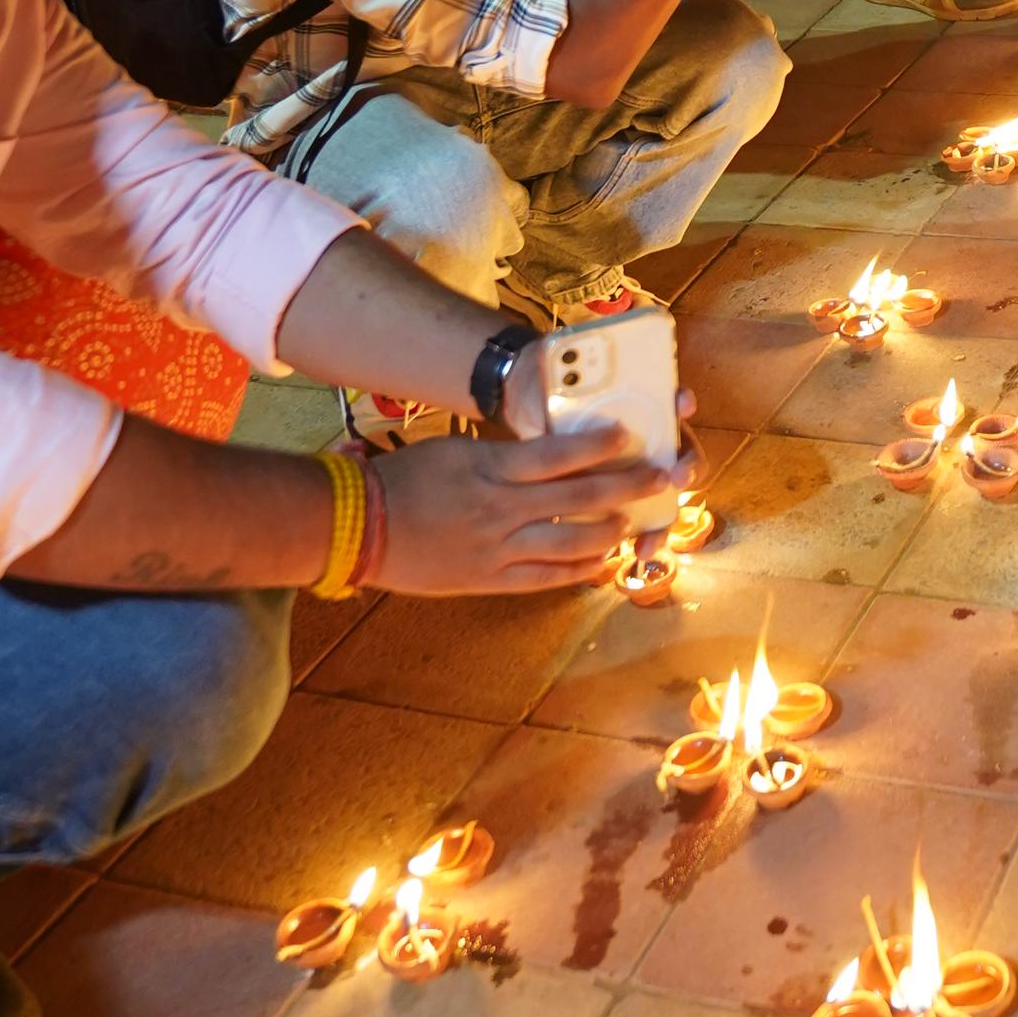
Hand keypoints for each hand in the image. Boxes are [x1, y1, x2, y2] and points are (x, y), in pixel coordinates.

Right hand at [372, 422, 671, 595]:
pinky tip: (599, 565)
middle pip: (577, 498)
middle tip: (661, 479)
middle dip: (625, 487)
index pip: (556, 454)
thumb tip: (547, 459)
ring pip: (568, 543)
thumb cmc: (403, 480)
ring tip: (630, 524)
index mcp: (489, 469)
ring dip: (607, 533)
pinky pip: (542, 578)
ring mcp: (495, 548)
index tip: (628, 437)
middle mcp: (499, 508)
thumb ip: (500, 461)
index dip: (598, 446)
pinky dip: (575, 572)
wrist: (356, 526)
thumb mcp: (454, 454)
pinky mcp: (486, 579)